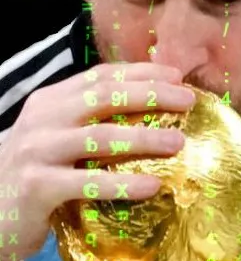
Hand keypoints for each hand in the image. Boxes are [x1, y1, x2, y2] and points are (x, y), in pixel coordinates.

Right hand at [0, 62, 194, 260]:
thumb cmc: (32, 177)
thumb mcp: (55, 140)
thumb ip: (88, 123)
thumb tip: (147, 114)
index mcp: (50, 101)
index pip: (99, 77)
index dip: (140, 73)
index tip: (177, 76)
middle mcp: (43, 119)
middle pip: (104, 98)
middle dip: (150, 95)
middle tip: (189, 100)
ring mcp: (38, 152)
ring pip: (99, 138)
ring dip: (144, 138)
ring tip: (178, 142)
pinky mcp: (37, 187)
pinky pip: (88, 183)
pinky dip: (123, 184)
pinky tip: (153, 186)